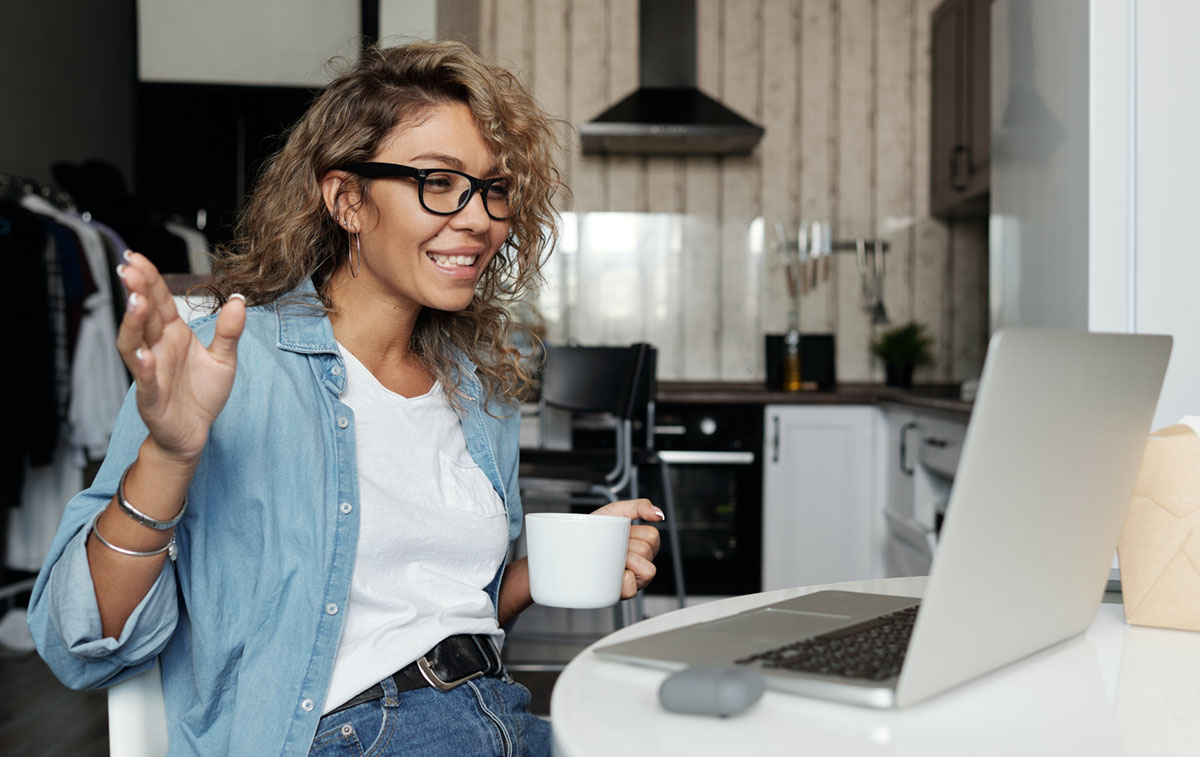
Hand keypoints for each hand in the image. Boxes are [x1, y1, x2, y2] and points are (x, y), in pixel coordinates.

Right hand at [116, 251, 245, 464]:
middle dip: (136, 292)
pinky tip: (143, 353)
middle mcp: (157, 348)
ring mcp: (151, 372)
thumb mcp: (224, 359)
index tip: (137, 257)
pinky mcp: (151, 397)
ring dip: (133, 323)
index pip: (158, 301)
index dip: (149, 279)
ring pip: (134, 344)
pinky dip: (143, 367)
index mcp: (172, 334)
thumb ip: (230, 331)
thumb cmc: (202, 394)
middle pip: (143, 316)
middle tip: (130, 268)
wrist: (195, 433)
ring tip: (135, 302)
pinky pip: (145, 380)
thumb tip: (239, 300)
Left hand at [589, 498, 663, 598]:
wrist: (569, 546)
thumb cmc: (593, 530)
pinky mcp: (621, 593)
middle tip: (612, 547)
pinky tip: (611, 574)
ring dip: (626, 562)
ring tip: (611, 560)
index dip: (634, 533)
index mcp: (643, 545)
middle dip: (627, 547)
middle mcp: (641, 563)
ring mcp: (633, 579)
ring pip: (647, 571)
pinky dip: (623, 582)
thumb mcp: (615, 512)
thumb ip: (639, 506)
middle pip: (647, 552)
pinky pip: (632, 590)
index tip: (620, 534)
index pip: (652, 536)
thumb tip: (659, 514)